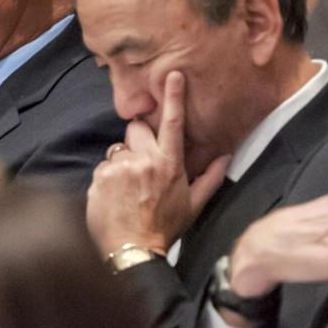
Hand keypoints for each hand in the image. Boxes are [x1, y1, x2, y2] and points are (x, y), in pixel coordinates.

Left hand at [86, 70, 228, 255]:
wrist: (132, 251)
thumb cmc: (163, 229)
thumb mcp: (193, 205)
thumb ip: (211, 178)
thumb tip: (227, 158)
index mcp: (169, 164)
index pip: (172, 123)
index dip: (173, 97)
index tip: (173, 75)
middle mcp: (145, 160)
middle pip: (136, 128)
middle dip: (138, 140)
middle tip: (141, 164)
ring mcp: (120, 167)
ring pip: (118, 149)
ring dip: (122, 162)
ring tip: (127, 188)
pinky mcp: (100, 176)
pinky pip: (103, 166)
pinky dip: (108, 178)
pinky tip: (114, 196)